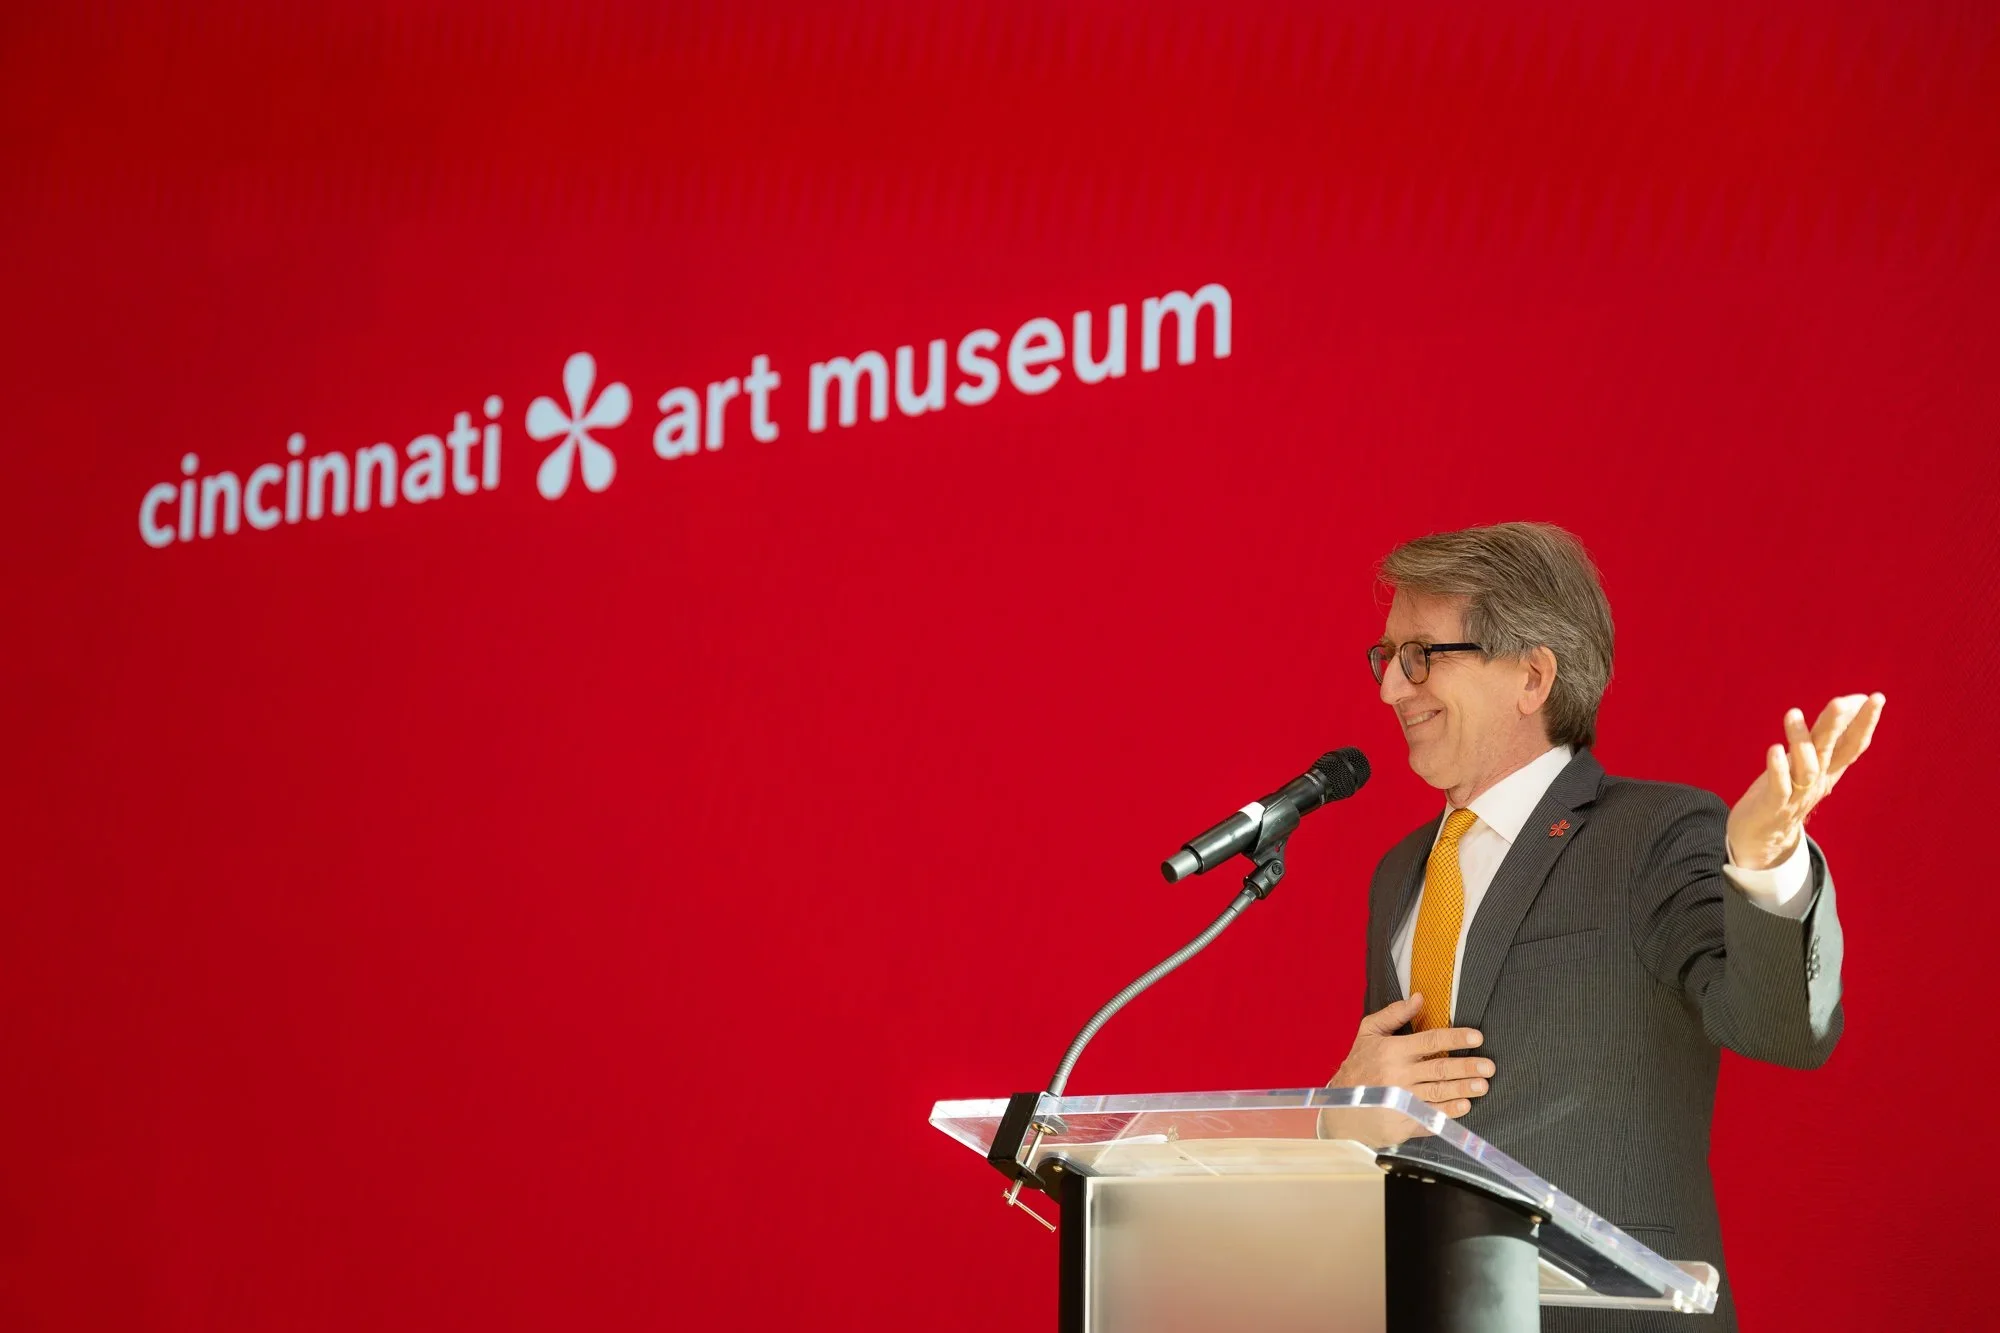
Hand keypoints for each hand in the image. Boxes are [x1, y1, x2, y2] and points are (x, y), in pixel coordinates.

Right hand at [1328, 995, 1492, 1116]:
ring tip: (1482, 1085)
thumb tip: (1419, 998)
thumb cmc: (1358, 1066)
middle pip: (1439, 1069)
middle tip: (1488, 1066)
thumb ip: (1394, 1014)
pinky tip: (1464, 1106)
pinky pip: (1431, 1115)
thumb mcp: (1368, 1033)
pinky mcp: (1402, 1120)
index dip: (1455, 1038)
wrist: (1340, 1107)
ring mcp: (1401, 1100)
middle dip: (1466, 1067)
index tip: (1476, 1038)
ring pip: (1438, 1092)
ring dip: (1462, 1089)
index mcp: (1392, 1050)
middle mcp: (1398, 1075)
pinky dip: (1448, 1112)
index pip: (1430, 1041)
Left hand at [1728, 693, 1885, 869]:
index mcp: (1828, 770)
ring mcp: (1797, 794)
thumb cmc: (1785, 791)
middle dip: (1839, 725)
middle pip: (1832, 749)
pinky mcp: (1775, 804)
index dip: (1865, 722)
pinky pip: (1780, 786)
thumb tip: (1843, 706)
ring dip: (1800, 740)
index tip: (1876, 697)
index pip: (1852, 744)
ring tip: (1793, 714)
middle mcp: (1817, 780)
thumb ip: (1823, 738)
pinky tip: (1774, 749)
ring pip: (1806, 766)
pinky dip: (1778, 768)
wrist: (1763, 838)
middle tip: (1843, 701)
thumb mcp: (1807, 762)